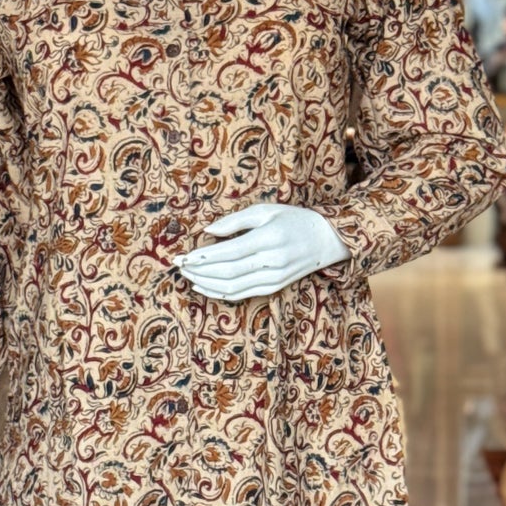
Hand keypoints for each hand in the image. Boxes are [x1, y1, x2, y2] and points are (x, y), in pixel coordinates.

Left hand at [173, 203, 348, 301]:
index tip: (182, 256)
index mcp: (269, 238)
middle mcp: (272, 261)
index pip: (229, 252)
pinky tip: (204, 287)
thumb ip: (235, 220)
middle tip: (179, 266)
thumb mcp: (266, 210)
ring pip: (232, 287)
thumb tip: (208, 231)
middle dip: (199, 271)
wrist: (326, 239)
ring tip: (187, 276)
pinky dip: (220, 293)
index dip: (202, 257)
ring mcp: (274, 277)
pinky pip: (242, 295)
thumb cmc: (294, 219)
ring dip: (206, 284)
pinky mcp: (274, 287)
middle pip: (227, 272)